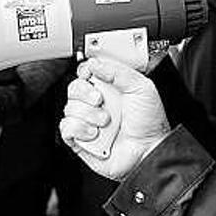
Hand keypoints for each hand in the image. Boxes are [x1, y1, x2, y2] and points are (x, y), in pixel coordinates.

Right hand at [60, 57, 171, 181]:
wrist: (147, 151)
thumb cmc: (149, 123)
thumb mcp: (141, 88)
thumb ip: (118, 71)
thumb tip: (94, 64)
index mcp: (109, 88)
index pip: (86, 72)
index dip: (85, 72)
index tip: (92, 76)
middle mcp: (96, 103)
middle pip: (73, 88)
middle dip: (85, 93)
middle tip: (100, 100)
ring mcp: (87, 121)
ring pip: (69, 107)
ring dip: (89, 115)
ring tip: (105, 121)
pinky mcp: (80, 138)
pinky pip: (66, 127)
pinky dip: (80, 129)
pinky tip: (95, 133)